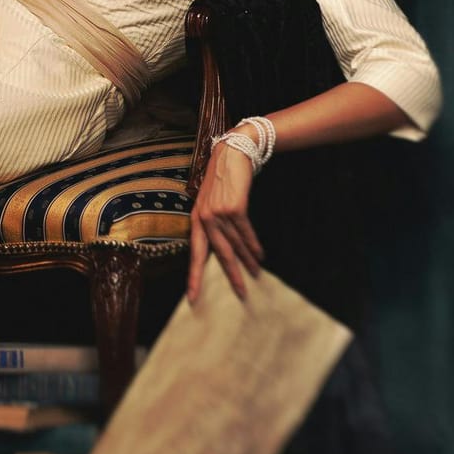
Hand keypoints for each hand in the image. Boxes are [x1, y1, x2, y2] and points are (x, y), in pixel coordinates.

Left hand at [188, 142, 263, 302]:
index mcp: (195, 220)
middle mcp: (204, 219)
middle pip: (218, 255)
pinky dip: (254, 246)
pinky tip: (259, 256)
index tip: (193, 297)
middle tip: (241, 294)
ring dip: (248, 261)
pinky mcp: (235, 208)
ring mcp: (219, 213)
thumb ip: (211, 225)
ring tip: (256, 275)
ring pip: (235, 245)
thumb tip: (222, 250)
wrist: (231, 155)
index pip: (194, 254)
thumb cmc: (220, 182)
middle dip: (231, 276)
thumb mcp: (209, 203)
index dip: (194, 276)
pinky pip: (246, 233)